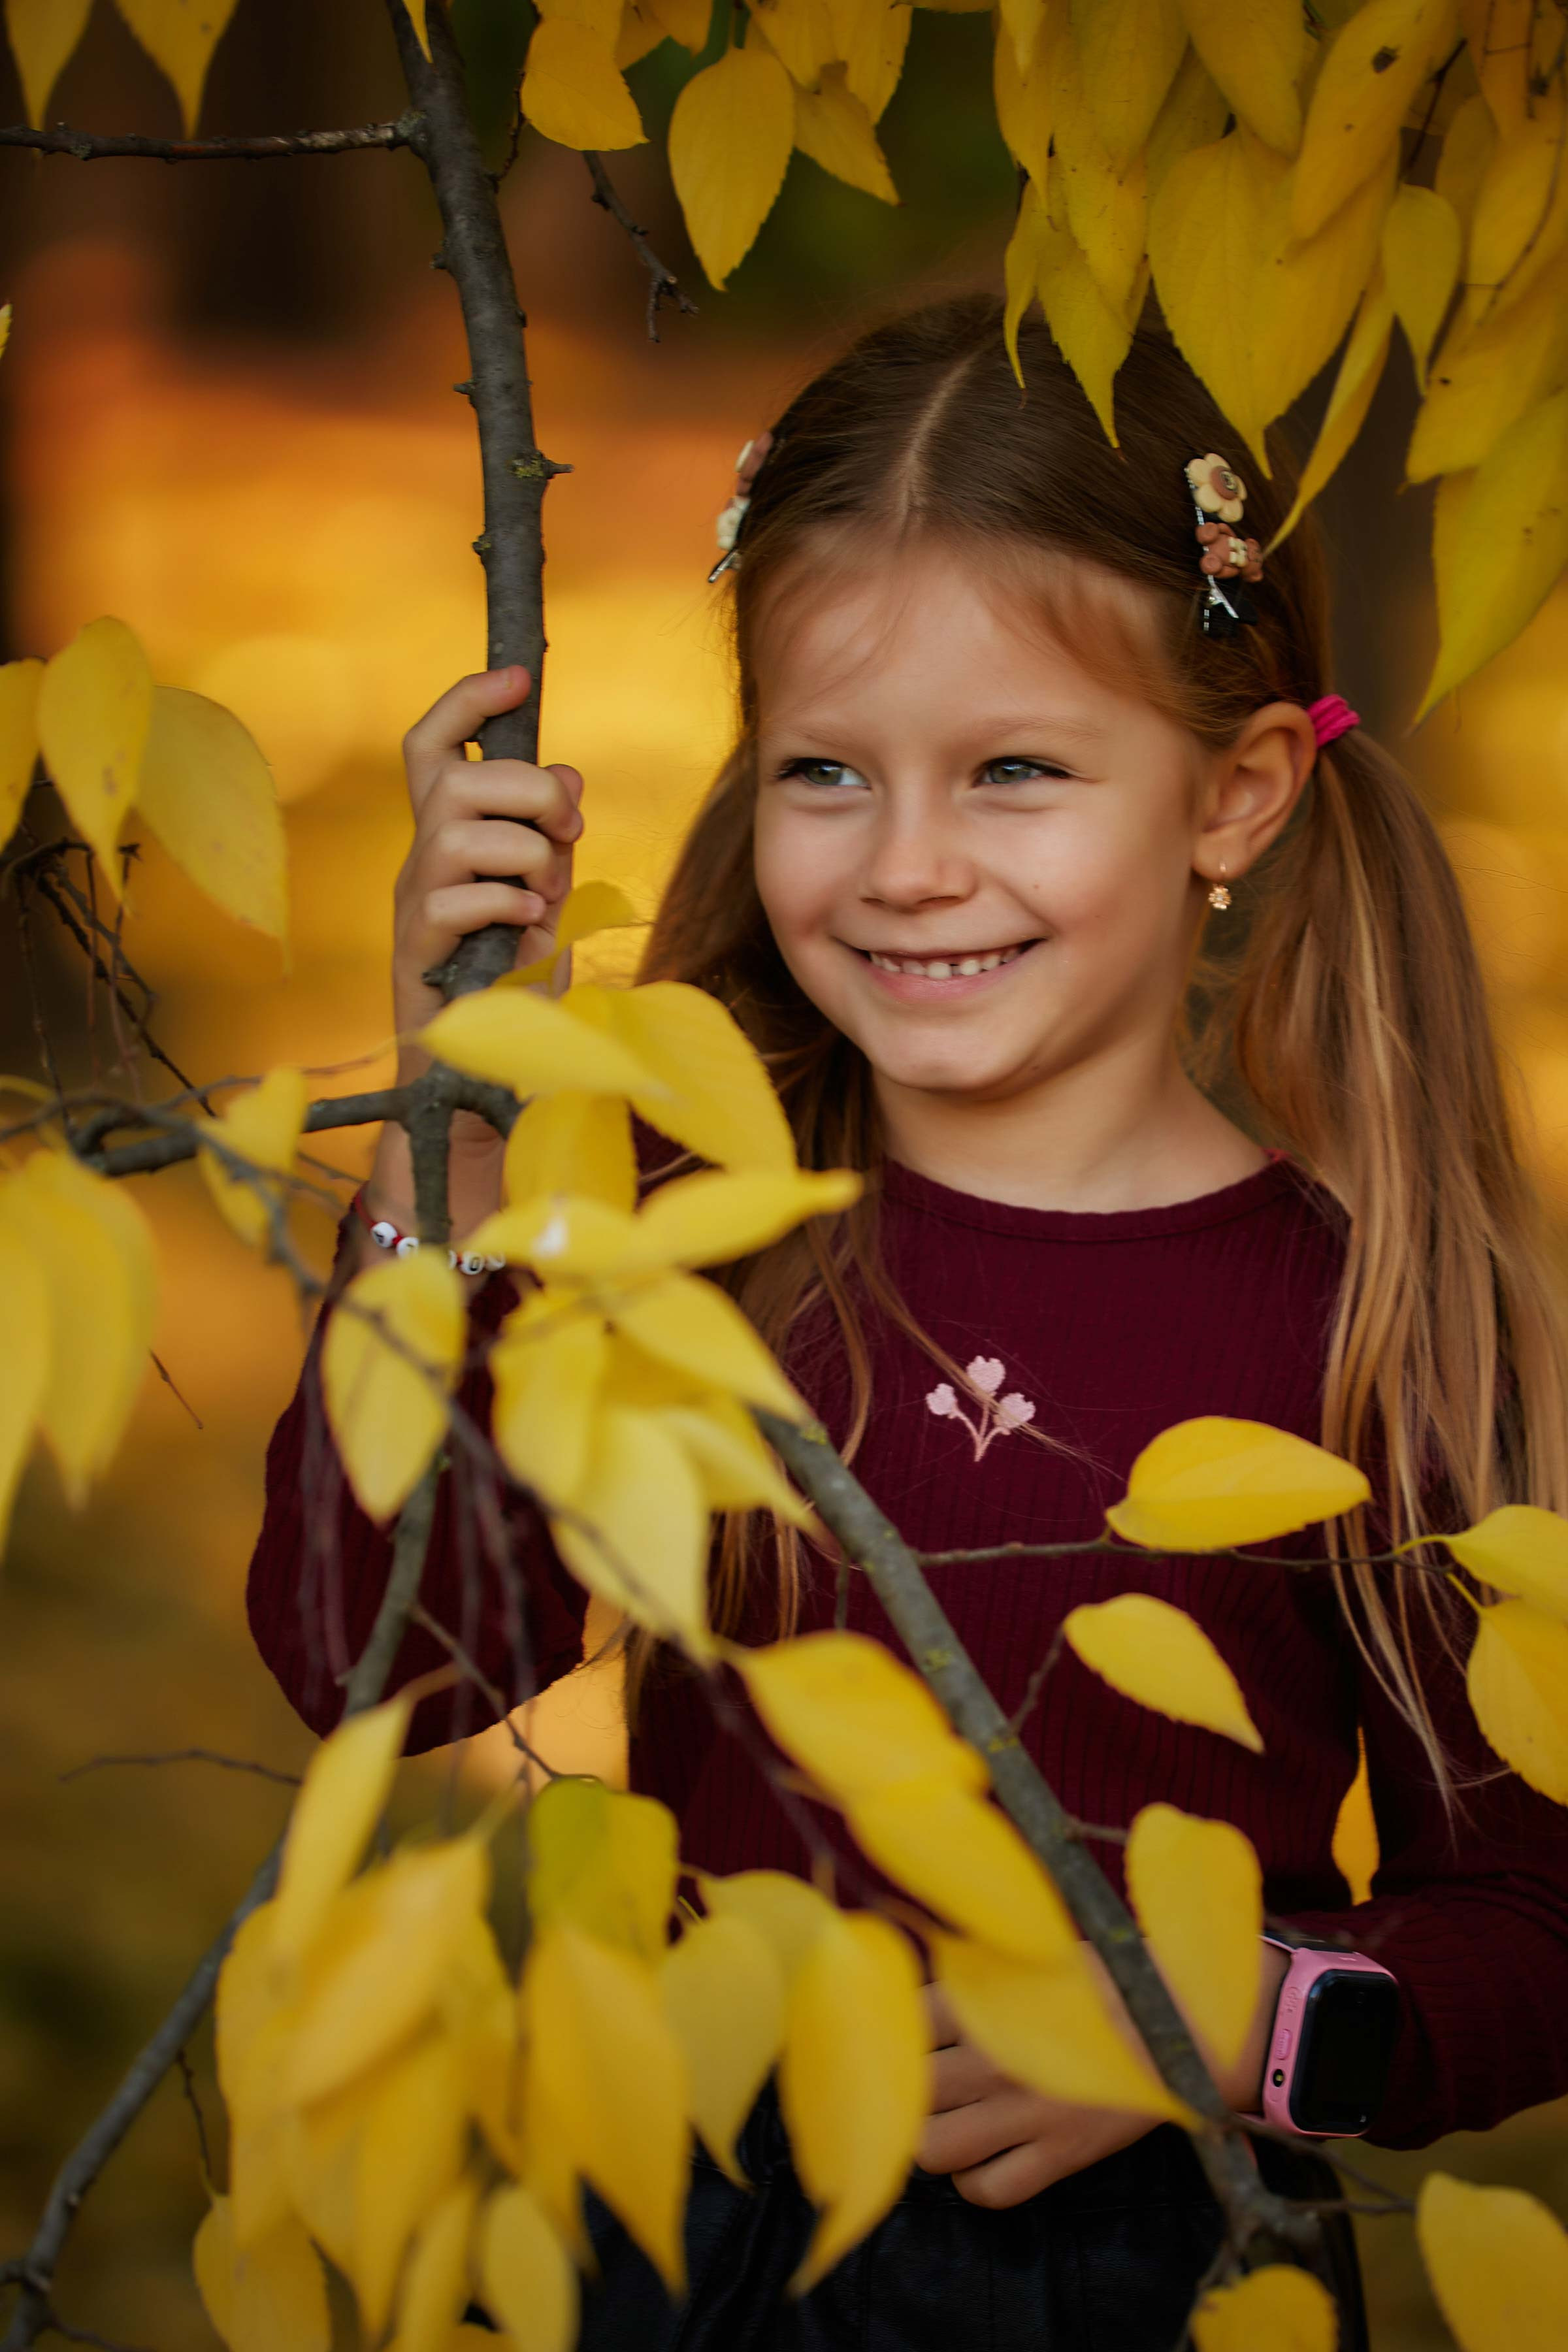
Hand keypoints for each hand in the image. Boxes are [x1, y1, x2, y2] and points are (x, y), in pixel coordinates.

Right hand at [357, 668, 583, 1259]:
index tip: (516, 678)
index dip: (468, 702)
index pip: (434, 745)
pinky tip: (528, 933)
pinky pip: (458, 898)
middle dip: (527, 788)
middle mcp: (420, 858)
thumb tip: (570, 774)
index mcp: (449, 835)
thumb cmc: (514, 983)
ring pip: (458, 828)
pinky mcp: (418, 951)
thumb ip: (553, 836)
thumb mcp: (547, 895)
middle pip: (455, 776)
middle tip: (568, 830)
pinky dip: (509, 904)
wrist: (483, 1073)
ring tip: (544, 893)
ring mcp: (415, 903)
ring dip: (523, 850)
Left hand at [915, 1941, 1289, 2211]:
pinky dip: (975, 2181)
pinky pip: (988, 2190)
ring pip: (934, 2149)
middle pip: (911, 2090)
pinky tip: (983, 2157)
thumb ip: (978, 1966)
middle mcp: (998, 2057)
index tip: (906, 2031)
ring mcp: (1027, 2112)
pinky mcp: (1059, 2156)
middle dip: (908, 2088)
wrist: (1186, 2021)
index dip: (898, 2027)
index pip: (907, 2019)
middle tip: (922, 2083)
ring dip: (931, 2139)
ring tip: (945, 2121)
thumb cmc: (1107, 1978)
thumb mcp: (1038, 1952)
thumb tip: (921, 1967)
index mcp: (990, 1998)